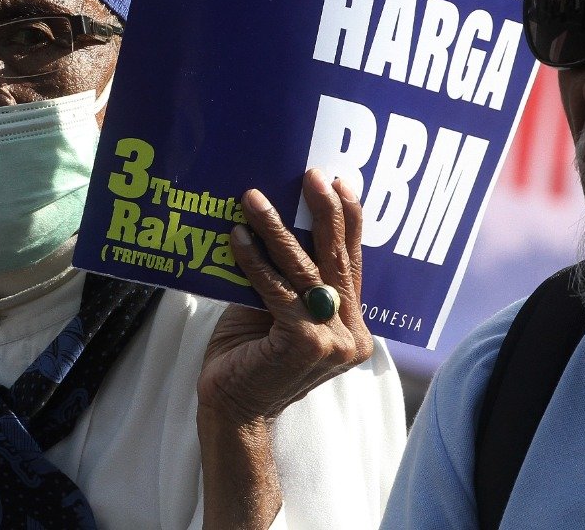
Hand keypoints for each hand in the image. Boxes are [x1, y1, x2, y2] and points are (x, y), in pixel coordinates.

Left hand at [198, 168, 370, 426]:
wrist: (232, 411)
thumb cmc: (249, 356)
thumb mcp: (275, 310)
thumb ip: (288, 278)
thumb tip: (278, 221)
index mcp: (352, 326)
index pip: (351, 264)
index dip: (349, 221)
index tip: (341, 182)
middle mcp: (352, 335)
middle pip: (337, 260)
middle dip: (324, 211)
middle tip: (311, 174)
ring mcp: (333, 341)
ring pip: (306, 270)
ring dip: (277, 228)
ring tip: (253, 197)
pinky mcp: (306, 343)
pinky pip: (278, 290)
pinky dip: (255, 260)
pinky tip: (237, 236)